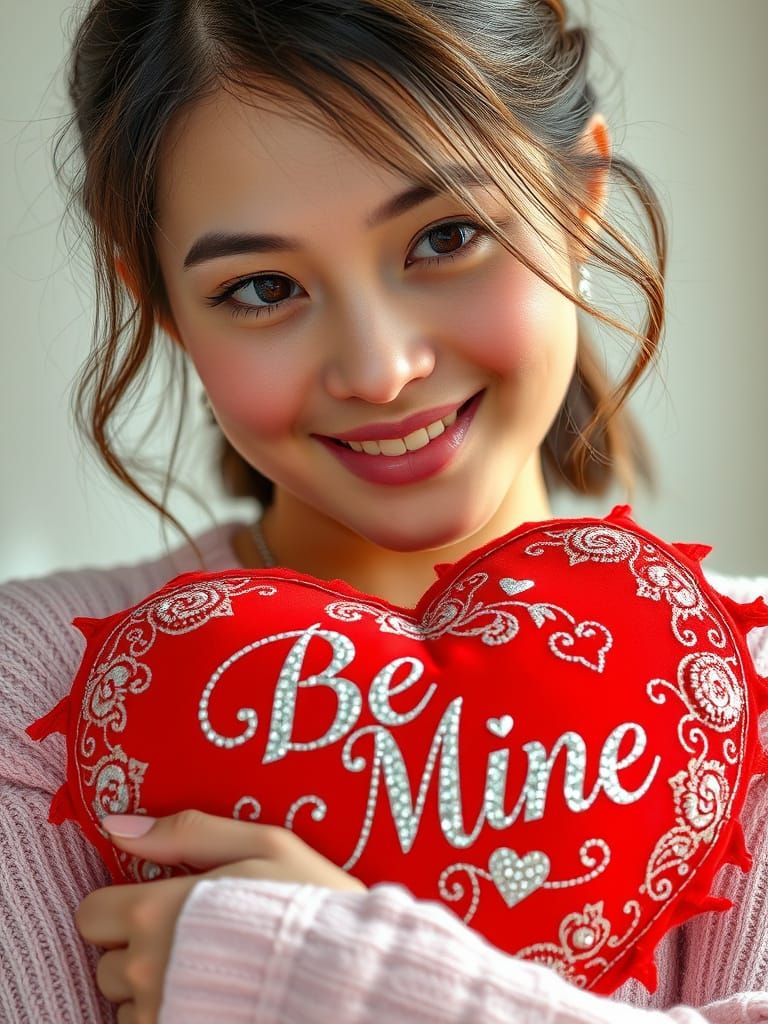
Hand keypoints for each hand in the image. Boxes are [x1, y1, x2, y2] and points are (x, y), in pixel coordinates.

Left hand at [75, 809, 366, 1023]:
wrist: (348, 975)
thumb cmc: (308, 901)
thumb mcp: (262, 843)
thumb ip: (185, 831)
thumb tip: (117, 825)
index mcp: (159, 912)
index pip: (91, 914)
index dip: (120, 907)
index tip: (156, 904)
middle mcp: (147, 970)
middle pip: (106, 962)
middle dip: (139, 949)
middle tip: (190, 937)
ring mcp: (160, 1015)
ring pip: (127, 1004)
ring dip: (152, 988)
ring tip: (206, 969)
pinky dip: (169, 1015)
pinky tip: (209, 996)